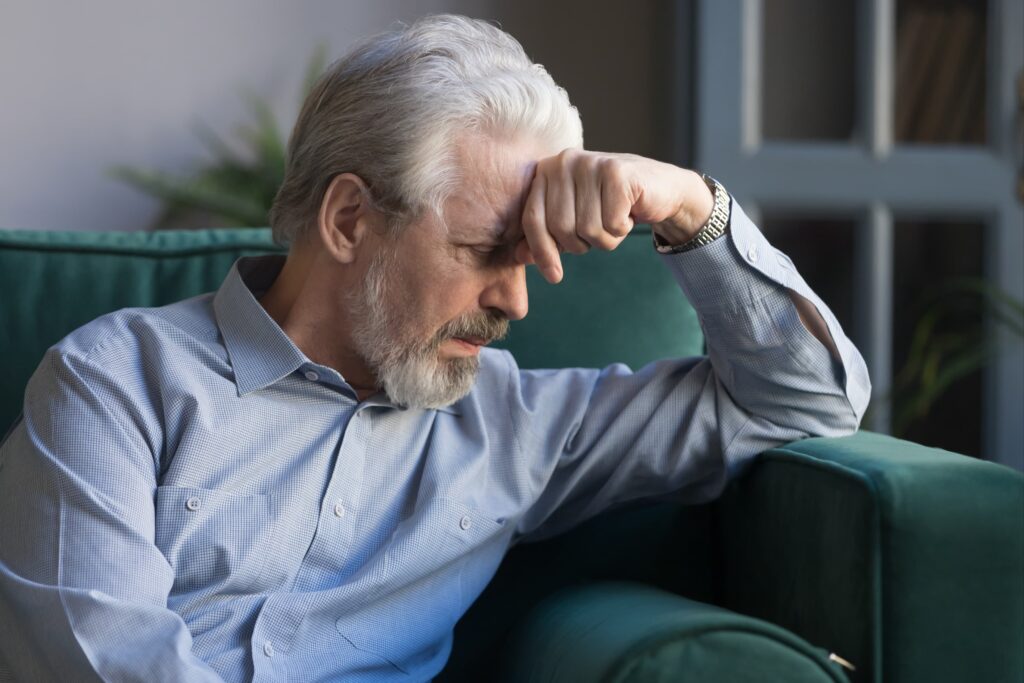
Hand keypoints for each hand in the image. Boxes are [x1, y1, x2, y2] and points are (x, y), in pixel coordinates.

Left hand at [516, 149, 714, 282]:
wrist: (659, 189)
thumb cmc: (609, 206)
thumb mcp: (573, 221)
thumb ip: (544, 236)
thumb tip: (519, 256)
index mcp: (547, 170)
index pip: (532, 219)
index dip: (542, 251)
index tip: (554, 277)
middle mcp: (565, 161)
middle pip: (561, 228)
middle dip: (582, 243)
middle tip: (600, 231)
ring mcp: (591, 163)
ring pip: (588, 229)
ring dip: (606, 238)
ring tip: (615, 220)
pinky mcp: (618, 172)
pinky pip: (612, 224)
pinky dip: (622, 229)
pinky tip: (629, 213)